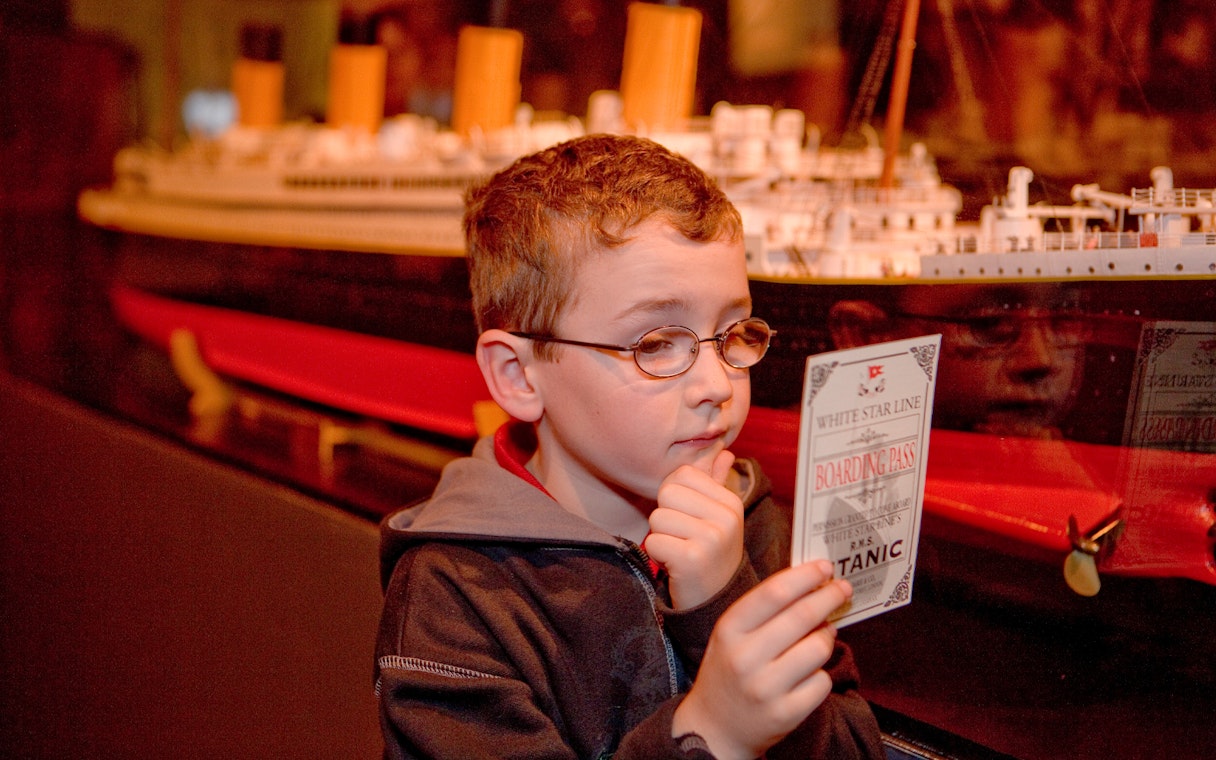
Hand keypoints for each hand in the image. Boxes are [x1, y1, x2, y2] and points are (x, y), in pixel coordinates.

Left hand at [646, 450, 743, 608]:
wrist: (716, 601)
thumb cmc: (711, 553)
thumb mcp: (719, 517)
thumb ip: (716, 483)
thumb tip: (724, 452)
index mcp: (730, 502)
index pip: (682, 473)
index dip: (674, 494)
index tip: (687, 517)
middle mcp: (726, 517)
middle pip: (667, 493)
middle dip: (665, 516)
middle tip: (682, 538)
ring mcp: (711, 538)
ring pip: (657, 517)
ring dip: (660, 537)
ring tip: (679, 551)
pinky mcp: (692, 559)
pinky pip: (653, 541)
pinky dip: (657, 555)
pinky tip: (675, 565)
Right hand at [672, 560, 851, 759]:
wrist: (714, 727)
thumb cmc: (729, 670)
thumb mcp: (731, 634)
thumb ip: (764, 610)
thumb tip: (813, 585)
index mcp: (729, 631)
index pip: (774, 593)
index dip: (805, 576)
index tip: (825, 567)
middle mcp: (744, 658)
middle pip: (802, 616)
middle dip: (828, 597)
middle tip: (842, 589)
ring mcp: (765, 688)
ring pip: (818, 649)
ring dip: (826, 637)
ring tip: (822, 636)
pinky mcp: (785, 714)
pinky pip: (821, 682)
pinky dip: (821, 673)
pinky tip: (808, 673)